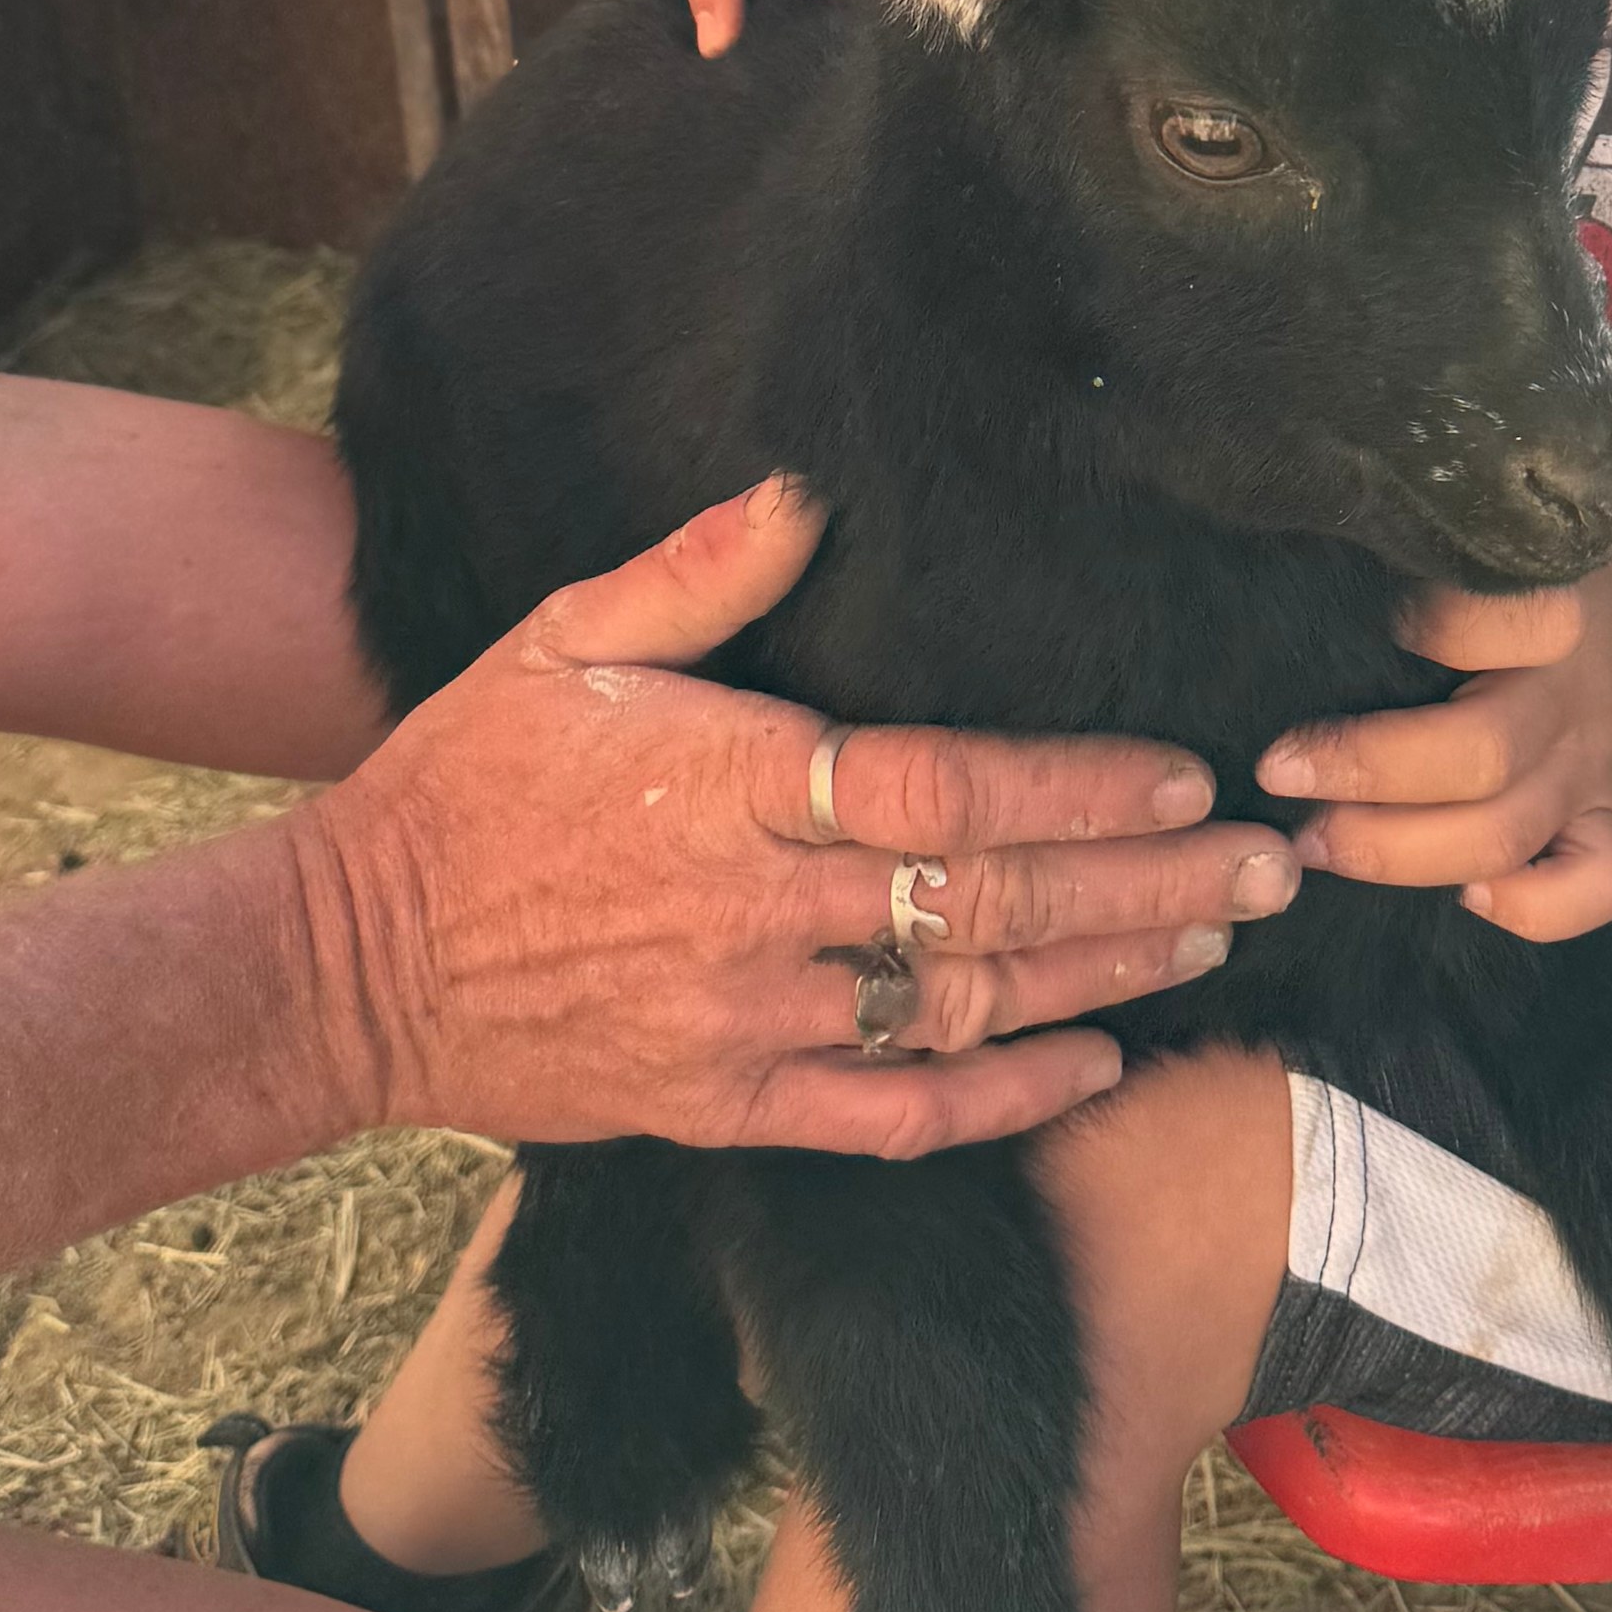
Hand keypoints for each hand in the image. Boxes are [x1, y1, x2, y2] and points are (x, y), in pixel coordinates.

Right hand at [290, 478, 1296, 1154]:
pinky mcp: (724, 1106)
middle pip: (990, 902)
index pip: (944, 787)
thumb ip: (698, 572)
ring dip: (1103, 978)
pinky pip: (893, 1118)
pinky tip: (1096, 1065)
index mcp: (729, 784)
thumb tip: (808, 493)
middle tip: (1265, 868)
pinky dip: (1005, 1098)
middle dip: (1144, 883)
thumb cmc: (463, 782)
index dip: (1075, 786)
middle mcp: (756, 912)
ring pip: (966, 1009)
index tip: (1182, 776)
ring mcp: (744, 1022)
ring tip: (1211, 942)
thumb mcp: (562, 641)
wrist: (345, 965)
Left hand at [1254, 510, 1611, 941]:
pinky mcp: (1605, 821)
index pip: (1491, 622)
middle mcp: (1568, 697)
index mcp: (1545, 611)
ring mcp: (1590, 769)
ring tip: (1313, 845)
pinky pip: (1598, 887)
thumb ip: (1423, 565)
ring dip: (1402, 851)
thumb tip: (1290, 591)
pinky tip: (1468, 902)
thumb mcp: (1499, 549)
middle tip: (1279, 773)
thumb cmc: (1534, 577)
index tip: (1335, 627)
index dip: (1420, 627)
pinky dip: (1537, 909)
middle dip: (1368, 773)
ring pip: (1508, 834)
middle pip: (1481, 755)